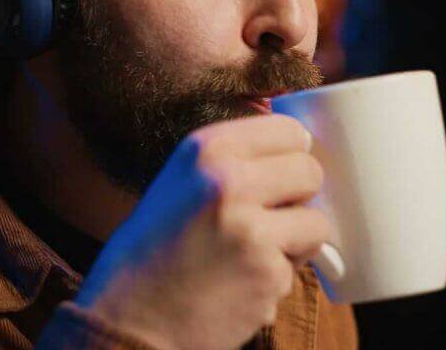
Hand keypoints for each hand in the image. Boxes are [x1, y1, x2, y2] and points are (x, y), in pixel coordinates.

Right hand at [74, 114, 329, 349]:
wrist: (129, 316)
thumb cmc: (157, 248)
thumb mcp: (184, 180)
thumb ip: (236, 159)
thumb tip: (302, 145)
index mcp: (207, 149)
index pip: (289, 130)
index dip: (292, 155)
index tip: (281, 172)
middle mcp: (228, 180)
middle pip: (310, 171)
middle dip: (299, 197)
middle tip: (269, 217)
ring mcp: (250, 228)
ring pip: (316, 222)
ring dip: (295, 241)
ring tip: (253, 252)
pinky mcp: (266, 273)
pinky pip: (298, 268)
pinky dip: (276, 278)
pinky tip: (241, 282)